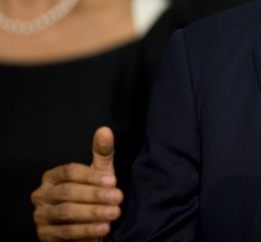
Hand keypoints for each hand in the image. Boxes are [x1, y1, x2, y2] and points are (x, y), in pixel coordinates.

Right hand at [31, 126, 122, 240]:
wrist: (84, 226)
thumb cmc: (91, 196)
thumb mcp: (99, 173)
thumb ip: (102, 153)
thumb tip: (104, 130)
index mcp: (52, 176)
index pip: (70, 171)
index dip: (92, 176)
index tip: (113, 181)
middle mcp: (42, 194)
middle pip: (68, 192)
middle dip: (95, 195)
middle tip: (118, 198)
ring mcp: (40, 215)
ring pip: (66, 212)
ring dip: (93, 213)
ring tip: (114, 213)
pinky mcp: (43, 234)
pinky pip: (64, 232)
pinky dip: (85, 230)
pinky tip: (103, 228)